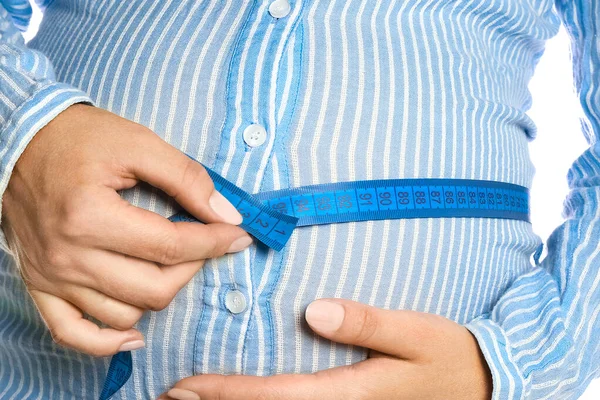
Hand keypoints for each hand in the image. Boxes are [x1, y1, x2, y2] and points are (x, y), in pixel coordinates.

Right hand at [2, 104, 251, 356]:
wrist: (20, 143)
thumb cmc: (78, 138)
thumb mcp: (138, 143)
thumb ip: (186, 179)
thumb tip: (227, 216)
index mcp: (89, 217)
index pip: (171, 246)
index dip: (214, 242)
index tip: (238, 234)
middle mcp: (68, 255)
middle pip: (153, 289)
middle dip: (192, 268)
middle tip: (203, 244)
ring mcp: (51, 276)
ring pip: (124, 314)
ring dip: (159, 294)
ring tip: (170, 266)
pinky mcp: (40, 285)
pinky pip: (73, 334)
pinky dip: (107, 342)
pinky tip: (134, 332)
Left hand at [161, 299, 491, 399]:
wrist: (480, 386)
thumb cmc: (447, 356)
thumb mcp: (416, 333)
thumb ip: (368, 323)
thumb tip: (316, 310)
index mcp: (351, 394)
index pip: (276, 396)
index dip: (228, 393)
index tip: (187, 385)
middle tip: (170, 396)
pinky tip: (245, 397)